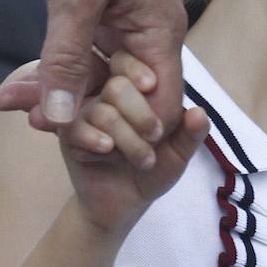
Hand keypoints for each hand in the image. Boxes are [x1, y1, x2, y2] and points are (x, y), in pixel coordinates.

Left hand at [0, 0, 187, 141]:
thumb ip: (67, 59)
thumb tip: (62, 115)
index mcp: (159, 27)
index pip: (161, 101)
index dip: (133, 132)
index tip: (94, 153)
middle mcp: (146, 26)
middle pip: (125, 93)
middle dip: (85, 115)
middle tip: (37, 128)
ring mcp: (119, 14)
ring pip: (96, 73)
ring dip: (61, 93)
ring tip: (17, 109)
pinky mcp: (93, 3)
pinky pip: (79, 50)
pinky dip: (53, 67)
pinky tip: (21, 84)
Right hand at [58, 50, 209, 233]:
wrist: (126, 203)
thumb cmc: (155, 169)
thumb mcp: (179, 153)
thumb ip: (191, 134)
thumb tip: (198, 113)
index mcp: (136, 90)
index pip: (132, 63)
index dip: (142, 72)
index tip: (153, 87)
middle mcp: (107, 95)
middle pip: (117, 86)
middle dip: (140, 114)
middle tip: (155, 136)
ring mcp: (84, 113)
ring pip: (101, 111)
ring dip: (126, 138)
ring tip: (144, 160)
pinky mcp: (67, 134)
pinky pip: (75, 128)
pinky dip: (96, 141)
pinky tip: (107, 151)